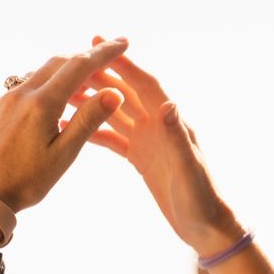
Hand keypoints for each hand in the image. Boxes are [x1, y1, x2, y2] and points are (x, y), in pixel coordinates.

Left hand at [0, 39, 126, 211]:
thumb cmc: (26, 180)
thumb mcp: (64, 154)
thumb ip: (88, 121)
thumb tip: (112, 93)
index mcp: (43, 103)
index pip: (79, 67)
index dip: (104, 54)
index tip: (123, 43)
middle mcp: (24, 92)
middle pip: (61, 61)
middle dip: (88, 54)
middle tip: (112, 52)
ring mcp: (10, 97)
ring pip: (44, 70)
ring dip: (70, 67)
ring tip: (91, 75)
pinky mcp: (2, 105)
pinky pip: (31, 83)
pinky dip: (53, 80)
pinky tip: (61, 93)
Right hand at [81, 40, 239, 254]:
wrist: (206, 227)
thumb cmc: (203, 200)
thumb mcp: (189, 169)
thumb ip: (178, 138)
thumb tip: (169, 104)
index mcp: (173, 124)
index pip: (147, 85)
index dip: (125, 65)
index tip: (101, 45)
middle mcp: (161, 128)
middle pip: (127, 94)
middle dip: (104, 75)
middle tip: (75, 58)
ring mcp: (150, 143)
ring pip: (117, 114)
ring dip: (95, 101)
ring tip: (68, 90)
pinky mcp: (142, 160)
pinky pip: (115, 140)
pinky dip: (96, 132)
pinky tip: (76, 127)